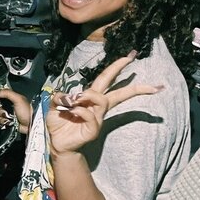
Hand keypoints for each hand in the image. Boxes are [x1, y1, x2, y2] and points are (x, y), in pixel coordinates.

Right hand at [0, 89, 31, 134]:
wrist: (31, 124)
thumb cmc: (26, 110)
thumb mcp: (18, 99)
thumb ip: (7, 93)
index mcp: (11, 98)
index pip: (0, 95)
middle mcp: (8, 105)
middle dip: (0, 109)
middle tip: (7, 110)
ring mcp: (7, 114)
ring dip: (2, 116)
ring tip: (10, 117)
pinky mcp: (7, 121)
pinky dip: (3, 121)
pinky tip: (9, 122)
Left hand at [46, 53, 161, 155]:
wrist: (58, 142)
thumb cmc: (59, 122)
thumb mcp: (55, 104)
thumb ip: (60, 96)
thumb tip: (69, 95)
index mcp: (91, 97)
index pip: (107, 79)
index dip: (118, 67)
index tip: (131, 56)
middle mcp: (98, 107)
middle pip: (119, 92)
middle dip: (135, 85)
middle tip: (143, 73)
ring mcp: (97, 118)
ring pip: (101, 100)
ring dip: (88, 96)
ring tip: (74, 101)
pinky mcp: (93, 130)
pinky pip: (90, 115)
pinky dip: (79, 111)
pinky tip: (72, 112)